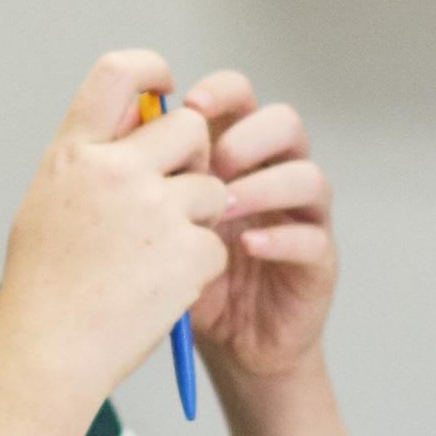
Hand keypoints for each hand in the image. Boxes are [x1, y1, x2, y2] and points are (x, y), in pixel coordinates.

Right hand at [0, 48, 228, 399]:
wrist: (48, 354)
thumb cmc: (43, 287)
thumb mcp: (49, 203)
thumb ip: (90, 159)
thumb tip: (137, 121)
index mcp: (74, 153)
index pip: (121, 72)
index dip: (154, 71)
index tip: (168, 90)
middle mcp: (115, 169)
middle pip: (190, 128)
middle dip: (195, 158)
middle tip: (177, 196)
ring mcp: (155, 209)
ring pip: (211, 189)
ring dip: (197, 221)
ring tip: (155, 260)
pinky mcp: (189, 250)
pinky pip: (216, 241)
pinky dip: (199, 267)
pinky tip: (161, 289)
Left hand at [170, 67, 339, 381]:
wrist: (222, 344)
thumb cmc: (181, 274)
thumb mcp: (154, 219)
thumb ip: (145, 175)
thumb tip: (117, 124)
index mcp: (236, 154)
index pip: (241, 98)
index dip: (221, 92)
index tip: (188, 105)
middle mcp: (274, 176)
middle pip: (285, 124)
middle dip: (248, 136)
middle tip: (213, 164)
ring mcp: (302, 218)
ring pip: (308, 176)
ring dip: (265, 185)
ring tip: (225, 207)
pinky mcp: (318, 262)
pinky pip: (313, 238)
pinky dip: (280, 237)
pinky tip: (246, 246)